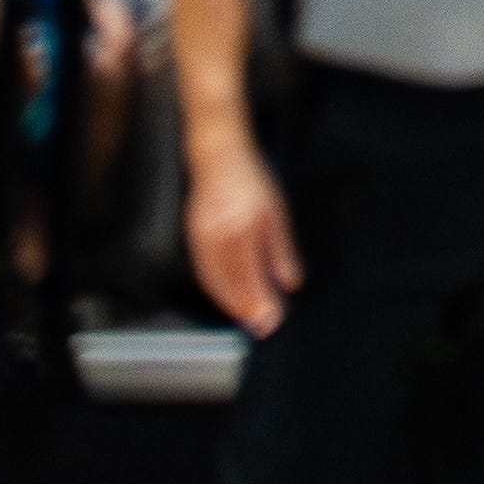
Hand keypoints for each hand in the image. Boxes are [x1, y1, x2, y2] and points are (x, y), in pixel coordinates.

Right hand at [187, 141, 302, 333]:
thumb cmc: (253, 183)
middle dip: (246, 307)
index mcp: (244, 224)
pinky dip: (216, 289)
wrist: (218, 156)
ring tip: (248, 319)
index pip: (250, 271)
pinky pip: (203, 270)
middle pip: (231, 280)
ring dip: (231, 303)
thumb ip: (281, 250)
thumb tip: (291, 284)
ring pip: (214, 279)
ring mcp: (202, 235)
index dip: (259, 299)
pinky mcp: (192, 236)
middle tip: (262, 327)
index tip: (273, 319)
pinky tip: (228, 299)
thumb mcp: (276, 212)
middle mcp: (220, 232)